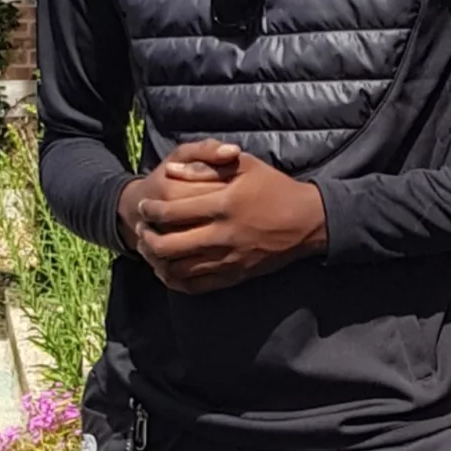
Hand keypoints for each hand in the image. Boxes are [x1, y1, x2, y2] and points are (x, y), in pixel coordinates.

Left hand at [130, 144, 328, 294]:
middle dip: (147, 238)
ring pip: (177, 269)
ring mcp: (229, 259)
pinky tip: (168, 269)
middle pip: (168, 245)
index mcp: (225, 204)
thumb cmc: (276, 189)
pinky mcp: (235, 276)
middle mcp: (224, 234)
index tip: (144, 207)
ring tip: (150, 249)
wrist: (308, 222)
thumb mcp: (247, 166)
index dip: (151, 211)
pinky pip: (195, 285)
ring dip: (156, 260)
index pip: (173, 212)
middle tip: (142, 230)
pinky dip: (174, 280)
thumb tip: (172, 170)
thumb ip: (208, 165)